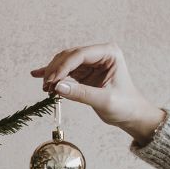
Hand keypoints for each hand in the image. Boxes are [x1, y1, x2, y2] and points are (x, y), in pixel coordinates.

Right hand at [30, 42, 165, 145]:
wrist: (132, 115)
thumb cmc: (125, 106)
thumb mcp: (104, 101)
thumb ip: (81, 93)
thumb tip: (57, 87)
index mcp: (109, 53)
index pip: (80, 55)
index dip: (63, 66)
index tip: (51, 80)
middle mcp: (99, 54)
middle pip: (69, 56)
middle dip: (55, 70)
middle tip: (46, 86)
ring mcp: (91, 62)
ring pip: (64, 62)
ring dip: (53, 73)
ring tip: (45, 88)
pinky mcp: (84, 72)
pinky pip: (65, 70)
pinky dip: (53, 74)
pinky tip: (37, 75)